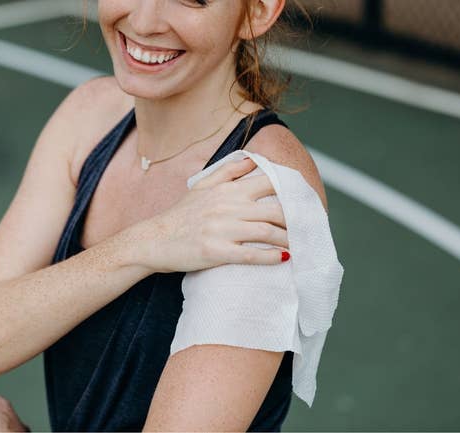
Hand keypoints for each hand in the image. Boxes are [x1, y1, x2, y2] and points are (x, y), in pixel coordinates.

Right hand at [133, 157, 288, 272]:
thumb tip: (253, 159)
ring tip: (298, 245)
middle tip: (305, 229)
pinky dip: (270, 257)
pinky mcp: (216, 251)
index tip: (303, 201)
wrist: (154, 240)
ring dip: (287, 240)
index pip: (268, 183)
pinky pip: (251, 254)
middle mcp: (227, 206)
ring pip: (266, 232)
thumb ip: (229, 171)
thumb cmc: (180, 215)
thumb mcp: (202, 186)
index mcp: (227, 189)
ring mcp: (221, 229)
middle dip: (295, 220)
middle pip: (274, 210)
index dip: (291, 190)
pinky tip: (282, 259)